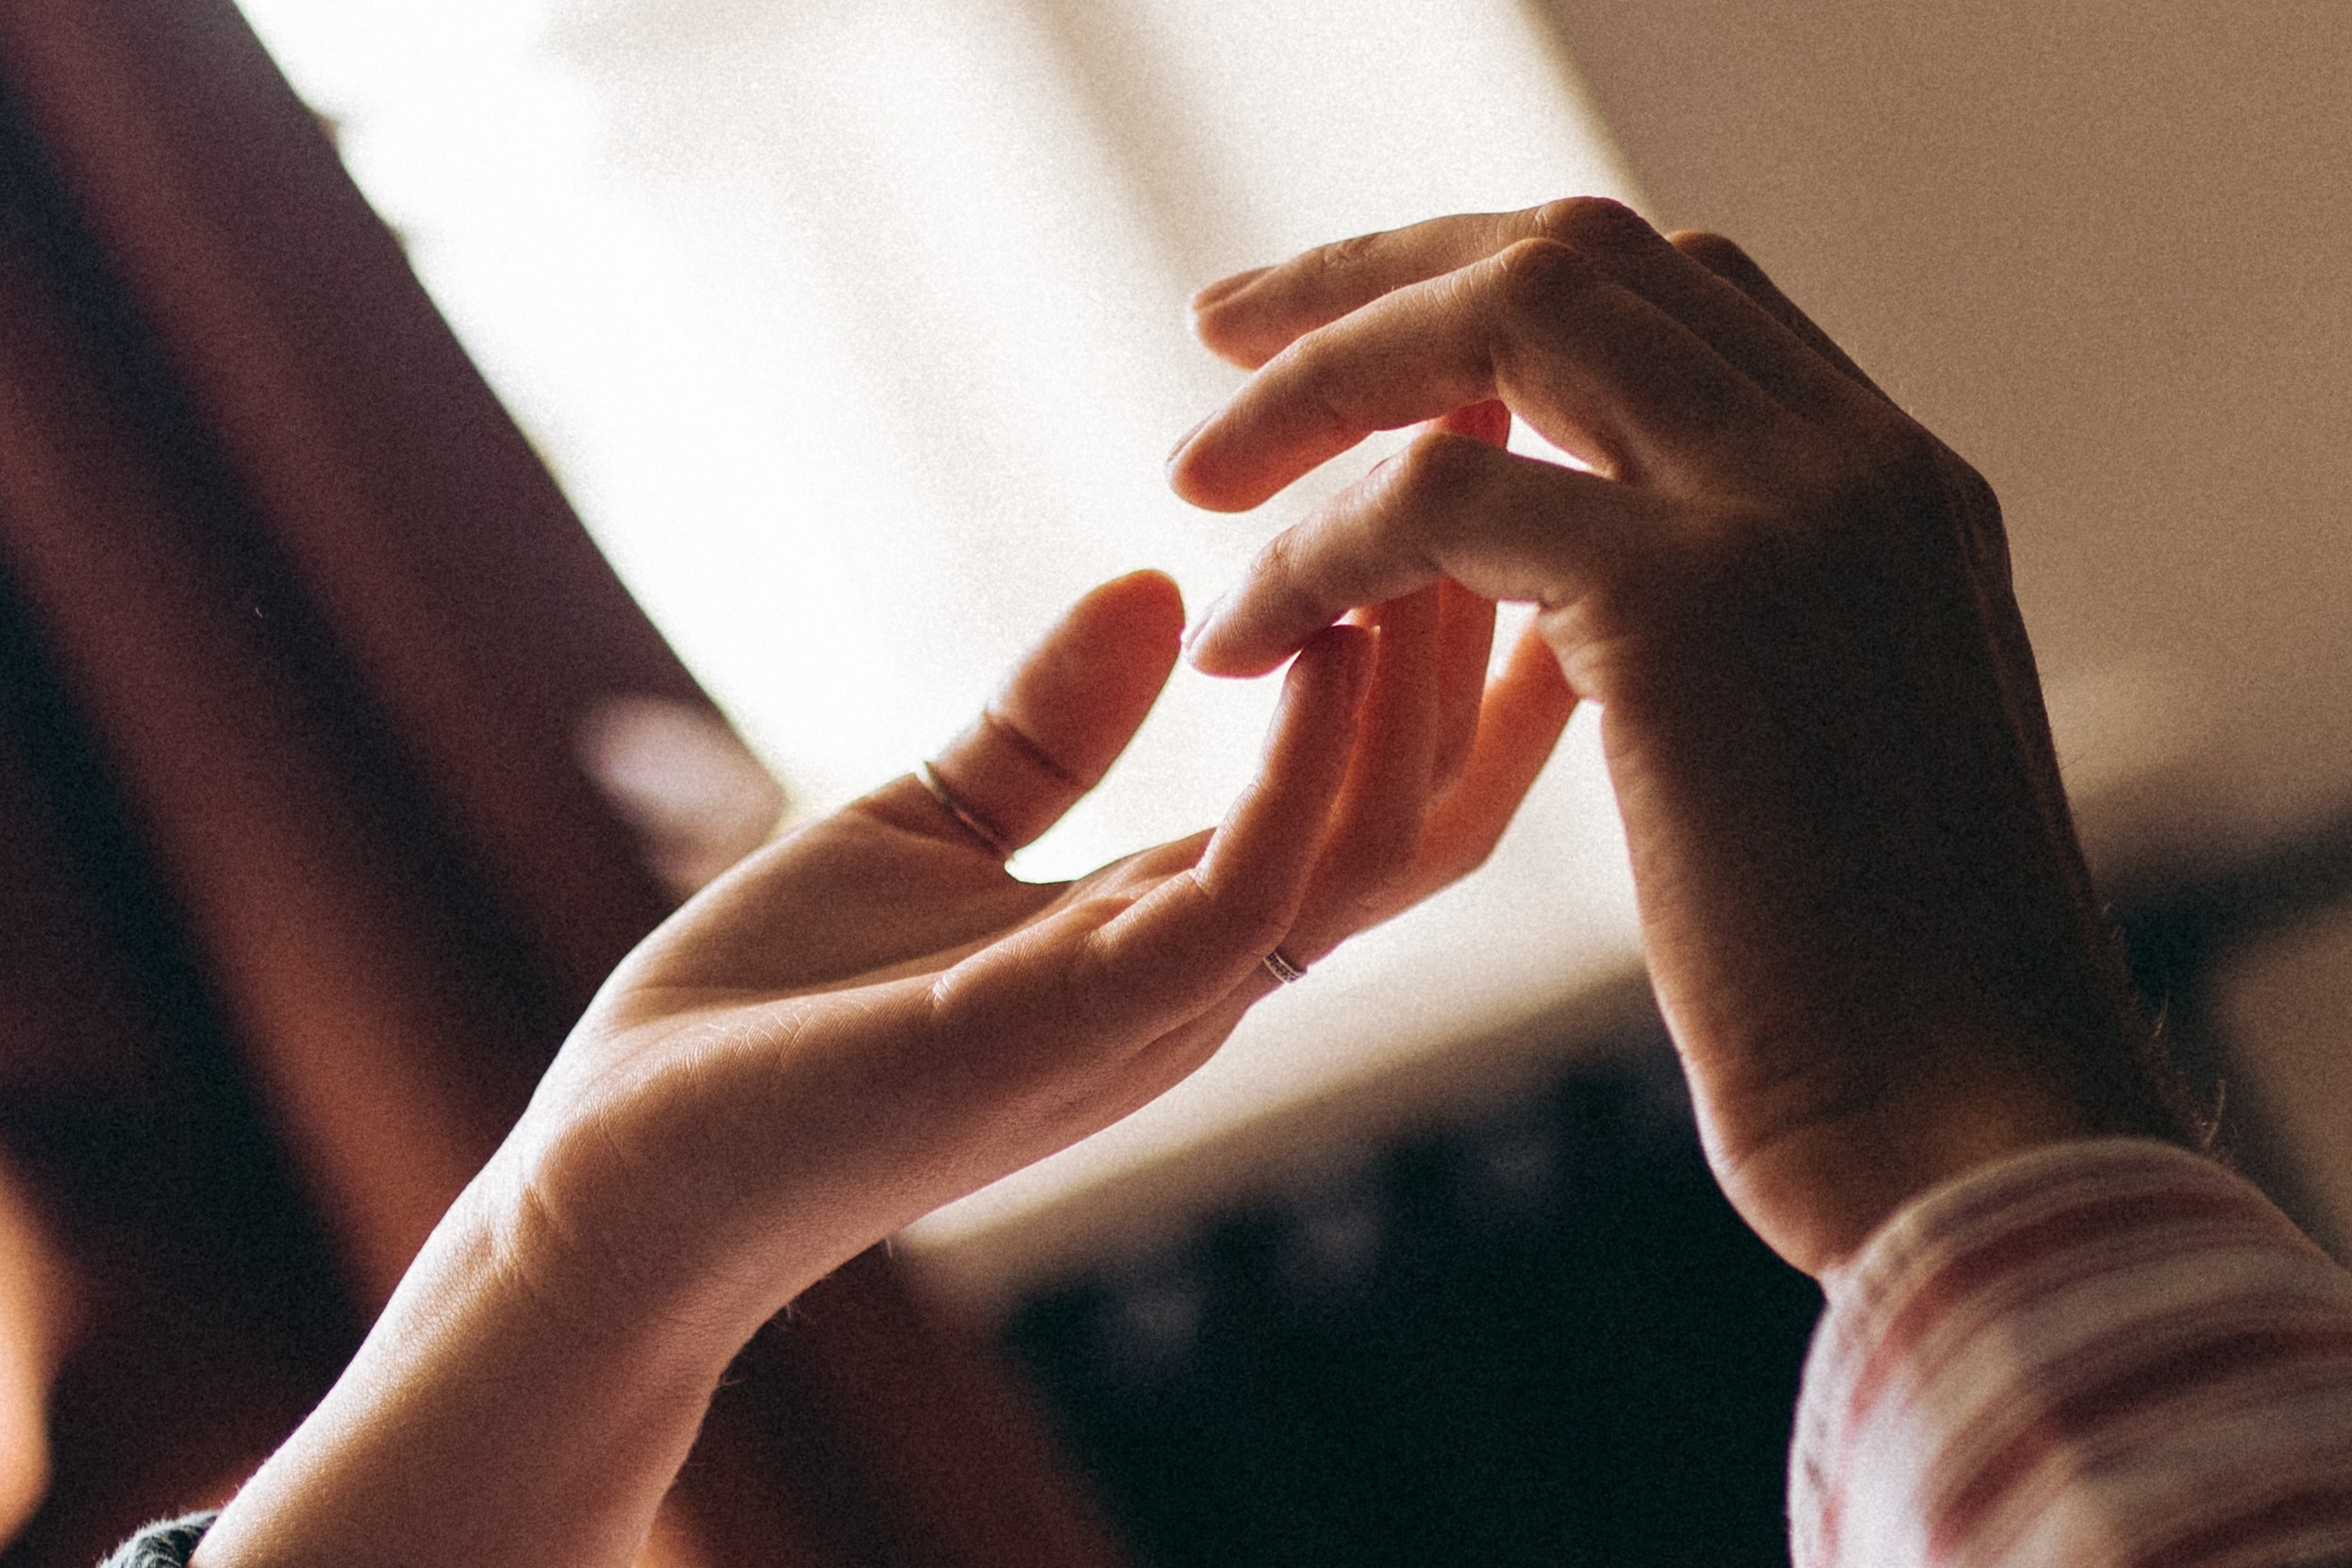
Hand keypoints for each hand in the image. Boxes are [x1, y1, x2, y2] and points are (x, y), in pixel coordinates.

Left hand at [196, 568, 1568, 1567]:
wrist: (618, 1174)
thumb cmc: (767, 1017)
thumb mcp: (924, 824)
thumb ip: (1051, 730)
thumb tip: (1155, 584)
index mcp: (1173, 938)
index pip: (1385, 803)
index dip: (1460, 664)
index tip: (1492, 493)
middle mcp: (1196, 984)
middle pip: (1419, 815)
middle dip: (1480, 637)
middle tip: (1513, 440)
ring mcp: (1145, 1016)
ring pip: (1368, 847)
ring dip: (1420, 673)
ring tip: (1445, 492)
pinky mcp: (1064, 1029)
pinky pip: (1247, 895)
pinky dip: (1307, 763)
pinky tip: (1320, 630)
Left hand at [1170, 200, 2190, 1277]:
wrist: (1979, 1135)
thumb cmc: (1890, 1000)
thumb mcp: (1833, 760)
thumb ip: (1745, 635)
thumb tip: (1597, 602)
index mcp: (1890, 489)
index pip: (1669, 290)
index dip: (1490, 286)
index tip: (1356, 336)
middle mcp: (1853, 462)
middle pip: (1577, 258)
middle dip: (1377, 277)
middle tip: (1221, 328)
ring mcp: (1789, 516)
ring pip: (1507, 324)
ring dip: (1323, 382)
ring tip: (1192, 472)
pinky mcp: (1694, 610)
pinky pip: (1445, 501)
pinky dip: (1317, 552)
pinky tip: (1239, 636)